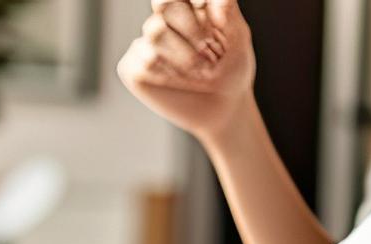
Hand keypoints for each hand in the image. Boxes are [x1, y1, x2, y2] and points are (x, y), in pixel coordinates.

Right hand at [118, 0, 255, 143]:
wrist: (220, 107)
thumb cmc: (231, 69)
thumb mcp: (238, 37)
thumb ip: (226, 10)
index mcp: (187, 7)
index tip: (204, 6)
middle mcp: (163, 21)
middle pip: (164, 5)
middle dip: (191, 28)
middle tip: (209, 50)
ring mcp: (144, 44)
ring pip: (154, 33)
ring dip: (183, 56)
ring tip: (200, 72)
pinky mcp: (132, 67)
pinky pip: (141, 63)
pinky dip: (164, 75)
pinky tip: (177, 81)